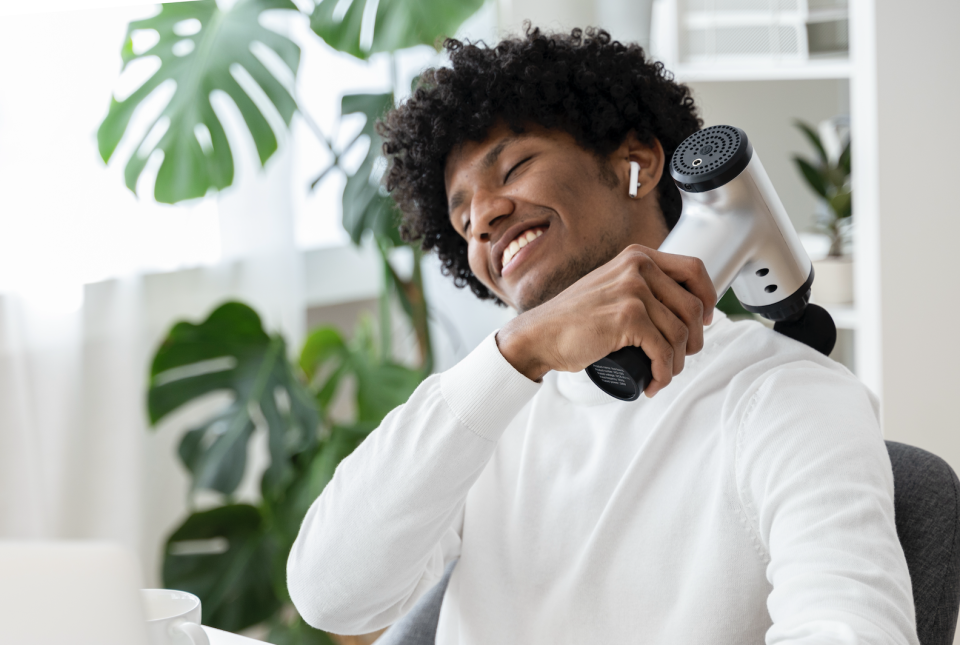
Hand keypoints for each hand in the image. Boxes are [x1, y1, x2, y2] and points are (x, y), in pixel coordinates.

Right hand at [495, 245, 715, 396]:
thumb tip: (677, 303)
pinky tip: (654, 382)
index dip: (707, 297)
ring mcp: (633, 291)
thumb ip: (636, 283)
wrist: (541, 335)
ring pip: (680, 333)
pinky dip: (664, 373)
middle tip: (680, 357)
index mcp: (637, 257)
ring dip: (677, 363)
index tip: (704, 320)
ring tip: (662, 374)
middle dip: (694, 340)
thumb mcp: (610, 286)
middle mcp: (637, 268)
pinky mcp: (627, 318)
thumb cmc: (573, 319)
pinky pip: (664, 351)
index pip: (693, 269)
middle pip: (692, 306)